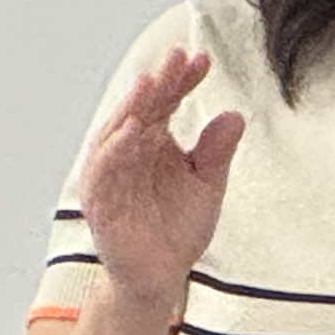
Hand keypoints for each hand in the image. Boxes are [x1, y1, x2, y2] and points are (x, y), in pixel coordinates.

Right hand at [81, 51, 242, 304]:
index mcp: (154, 139)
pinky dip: (116, 148)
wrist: (160, 276)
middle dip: (159, 82)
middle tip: (176, 57)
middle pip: (143, 108)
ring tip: (150, 82)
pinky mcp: (100, 200)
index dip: (183, 80)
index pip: (167, 101)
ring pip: (118, 131)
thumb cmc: (178, 227)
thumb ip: (217, 152)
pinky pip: (104, 170)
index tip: (203, 61)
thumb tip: (234, 115)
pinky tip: (133, 129)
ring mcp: (111, 173)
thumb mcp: (207, 186)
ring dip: (132, 106)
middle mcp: (129, 150)